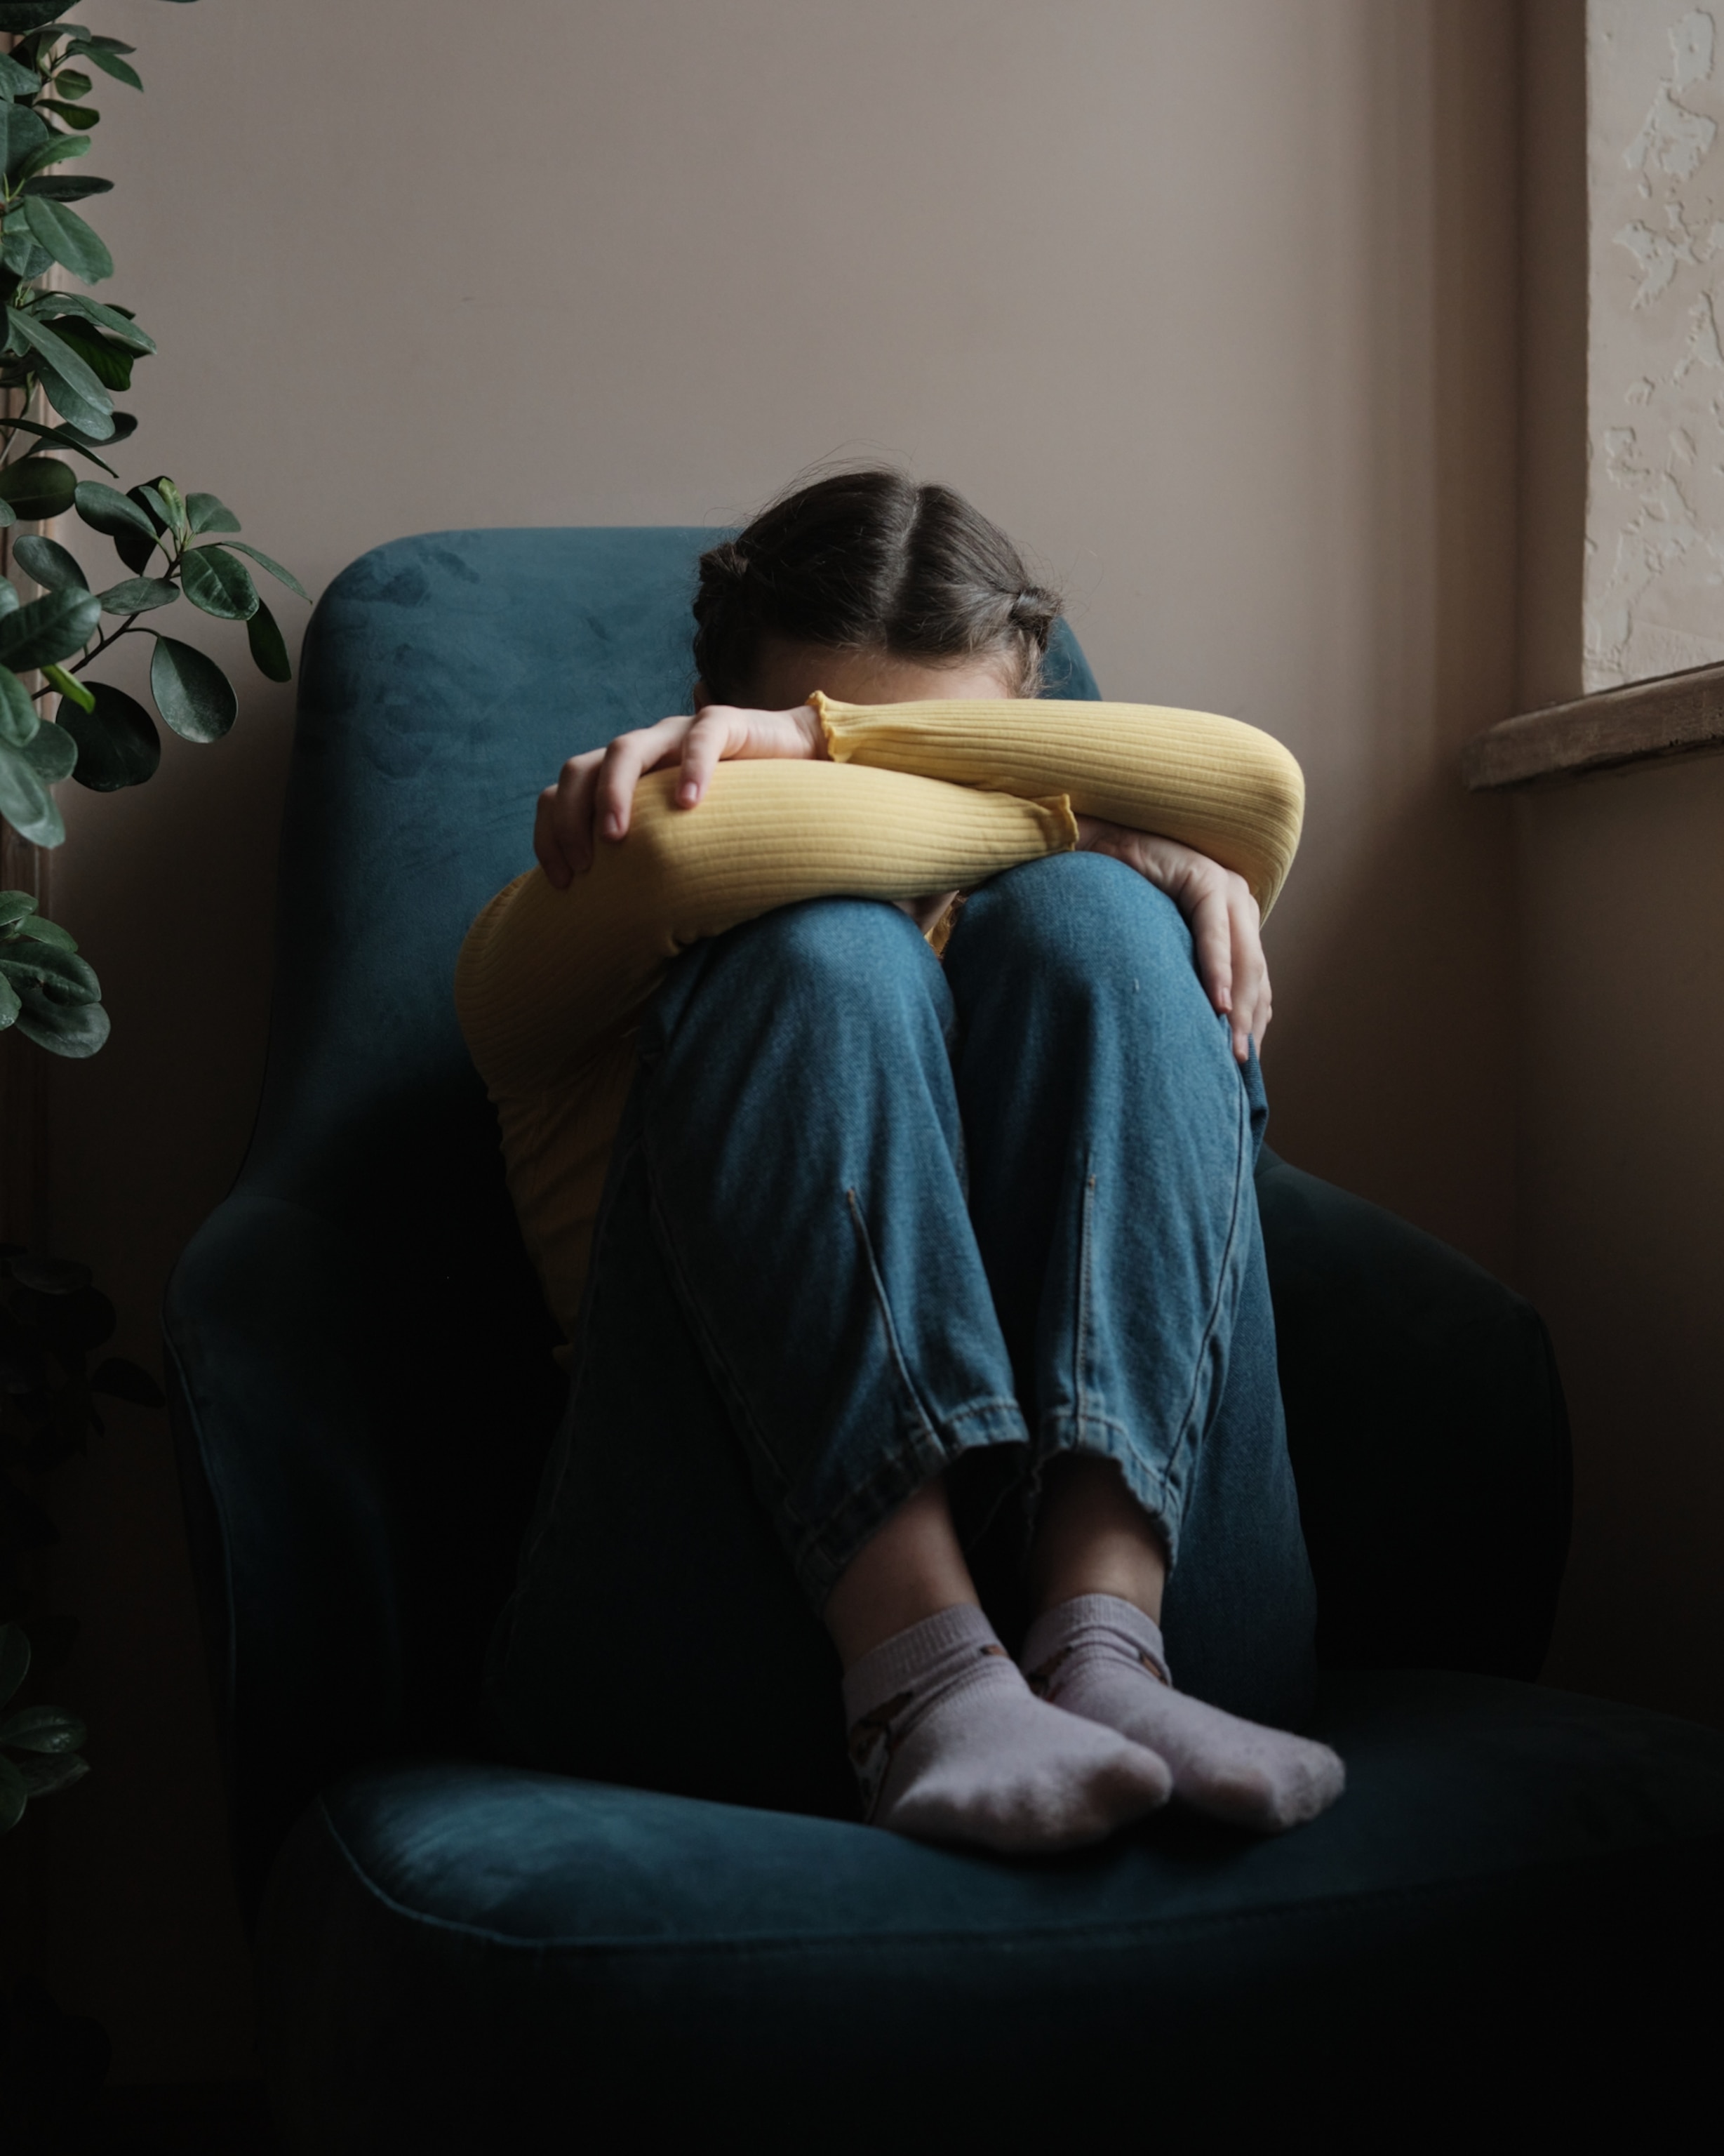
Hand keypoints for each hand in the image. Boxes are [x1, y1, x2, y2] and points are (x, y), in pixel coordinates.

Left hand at [534, 703, 824, 886]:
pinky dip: (691, 768)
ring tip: (617, 836)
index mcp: (620, 776)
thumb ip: (647, 860)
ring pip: (624, 749)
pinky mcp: (722, 723)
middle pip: (578, 769)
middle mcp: (641, 750)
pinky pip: (700, 739)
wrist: (796, 762)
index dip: (550, 834)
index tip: (561, 882)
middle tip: (585, 866)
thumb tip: (613, 921)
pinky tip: (689, 802)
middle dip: (570, 819)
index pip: (560, 795)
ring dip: (612, 794)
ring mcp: (676, 733)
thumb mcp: (680, 841)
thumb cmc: (735, 814)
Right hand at [1074, 818, 1269, 1062]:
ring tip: (1232, 1045)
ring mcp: (1226, 889)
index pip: (1254, 982)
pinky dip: (1218, 969)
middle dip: (1249, 1023)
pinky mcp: (1204, 878)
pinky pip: (1214, 930)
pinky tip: (1218, 1001)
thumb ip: (1181, 977)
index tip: (1244, 1064)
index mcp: (1232, 924)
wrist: (1090, 855)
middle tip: (1238, 1065)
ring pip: (1244, 957)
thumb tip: (1192, 1032)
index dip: (1253, 1022)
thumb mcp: (1159, 950)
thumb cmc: (1117, 906)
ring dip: (1239, 1005)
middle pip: (1255, 975)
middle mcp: (1237, 905)